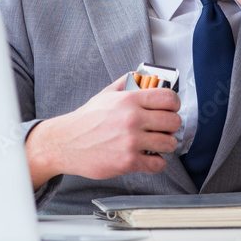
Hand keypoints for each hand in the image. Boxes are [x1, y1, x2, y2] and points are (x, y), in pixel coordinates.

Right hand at [26, 75, 181, 189]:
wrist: (66, 143)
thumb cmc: (86, 120)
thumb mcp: (106, 94)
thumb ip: (126, 83)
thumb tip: (143, 76)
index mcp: (129, 100)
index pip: (168, 98)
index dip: (174, 104)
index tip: (171, 109)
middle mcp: (132, 119)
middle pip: (173, 121)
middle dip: (171, 125)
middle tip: (163, 128)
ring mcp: (131, 141)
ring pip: (169, 143)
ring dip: (165, 144)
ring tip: (155, 143)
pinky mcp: (128, 161)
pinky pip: (158, 164)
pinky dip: (156, 162)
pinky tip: (148, 157)